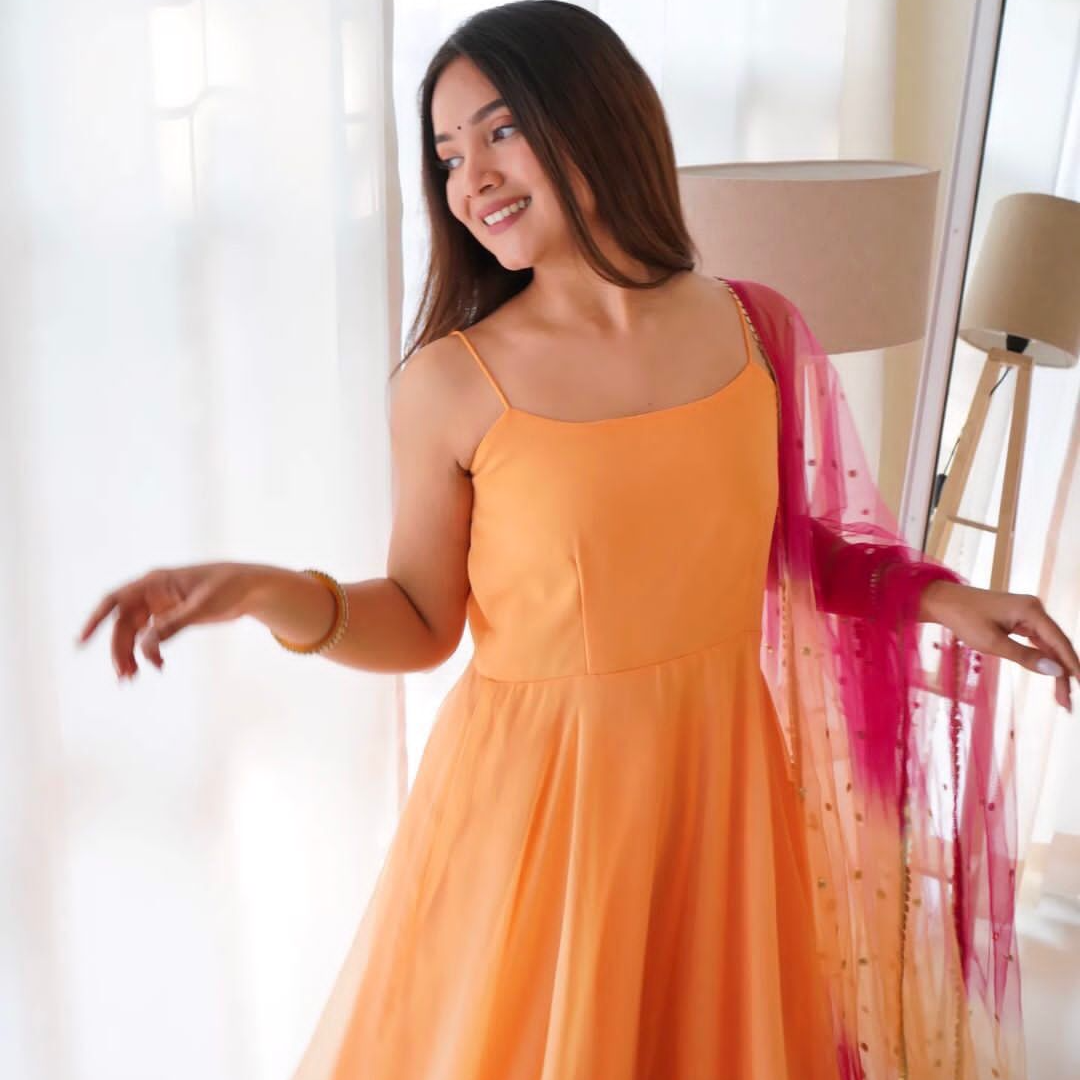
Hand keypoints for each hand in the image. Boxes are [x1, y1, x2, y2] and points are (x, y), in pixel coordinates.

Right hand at [76, 562, 262, 679]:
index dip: (95, 620)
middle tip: (124, 676)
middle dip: (119, 649)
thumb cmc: (228, 587)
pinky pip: (152, 637)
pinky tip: (159, 666)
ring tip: (132, 678)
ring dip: (132, 655)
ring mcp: (161, 606)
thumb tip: (146, 645)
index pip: (115, 600)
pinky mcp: (171, 617)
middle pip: (124, 624)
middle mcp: (152, 593)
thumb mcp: (201, 606)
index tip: (81, 642)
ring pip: (135, 633)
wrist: (251, 588)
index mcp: (155, 582)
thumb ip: (173, 624)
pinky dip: (151, 652)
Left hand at [920, 580, 1078, 712]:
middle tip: (1066, 703)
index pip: (1059, 641)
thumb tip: (1055, 671)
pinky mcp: (1021, 620)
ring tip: (1061, 697)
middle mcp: (1035, 609)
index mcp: (1031, 610)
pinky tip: (1051, 676)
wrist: (944, 601)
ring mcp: (1029, 614)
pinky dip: (1043, 659)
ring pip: (1049, 646)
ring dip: (1055, 669)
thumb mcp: (992, 643)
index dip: (1073, 664)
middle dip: (1064, 674)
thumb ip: (1024, 657)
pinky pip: (1038, 642)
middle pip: (1057, 645)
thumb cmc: (964, 619)